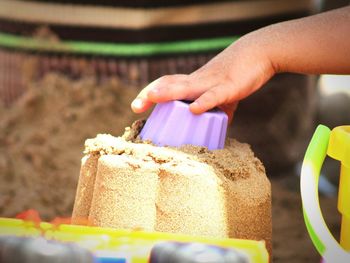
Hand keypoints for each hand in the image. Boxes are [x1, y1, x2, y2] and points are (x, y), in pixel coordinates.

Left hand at [131, 31, 275, 121]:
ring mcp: (212, 82)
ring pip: (186, 87)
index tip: (137, 106)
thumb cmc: (240, 73)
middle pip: (169, 84)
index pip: (168, 84)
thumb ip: (220, 107)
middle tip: (134, 107)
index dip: (152, 92)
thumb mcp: (226, 93)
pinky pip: (214, 95)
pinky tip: (194, 110)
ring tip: (152, 98)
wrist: (260, 52)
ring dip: (168, 93)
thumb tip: (223, 125)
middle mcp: (198, 80)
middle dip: (150, 95)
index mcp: (195, 82)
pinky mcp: (229, 87)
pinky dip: (203, 102)